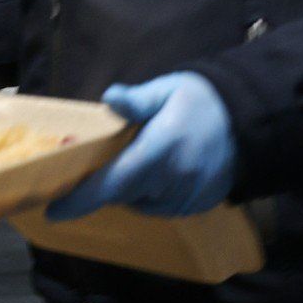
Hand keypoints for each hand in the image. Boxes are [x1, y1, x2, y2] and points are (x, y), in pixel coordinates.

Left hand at [46, 72, 235, 219]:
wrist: (250, 120)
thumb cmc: (200, 100)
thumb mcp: (167, 90)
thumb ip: (137, 100)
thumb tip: (110, 97)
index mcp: (161, 149)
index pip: (113, 182)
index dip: (81, 200)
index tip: (53, 212)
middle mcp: (174, 179)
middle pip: (122, 195)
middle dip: (104, 187)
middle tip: (91, 171)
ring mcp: (188, 196)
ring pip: (140, 204)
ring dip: (129, 190)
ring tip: (137, 160)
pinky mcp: (198, 205)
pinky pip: (161, 208)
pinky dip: (150, 196)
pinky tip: (158, 173)